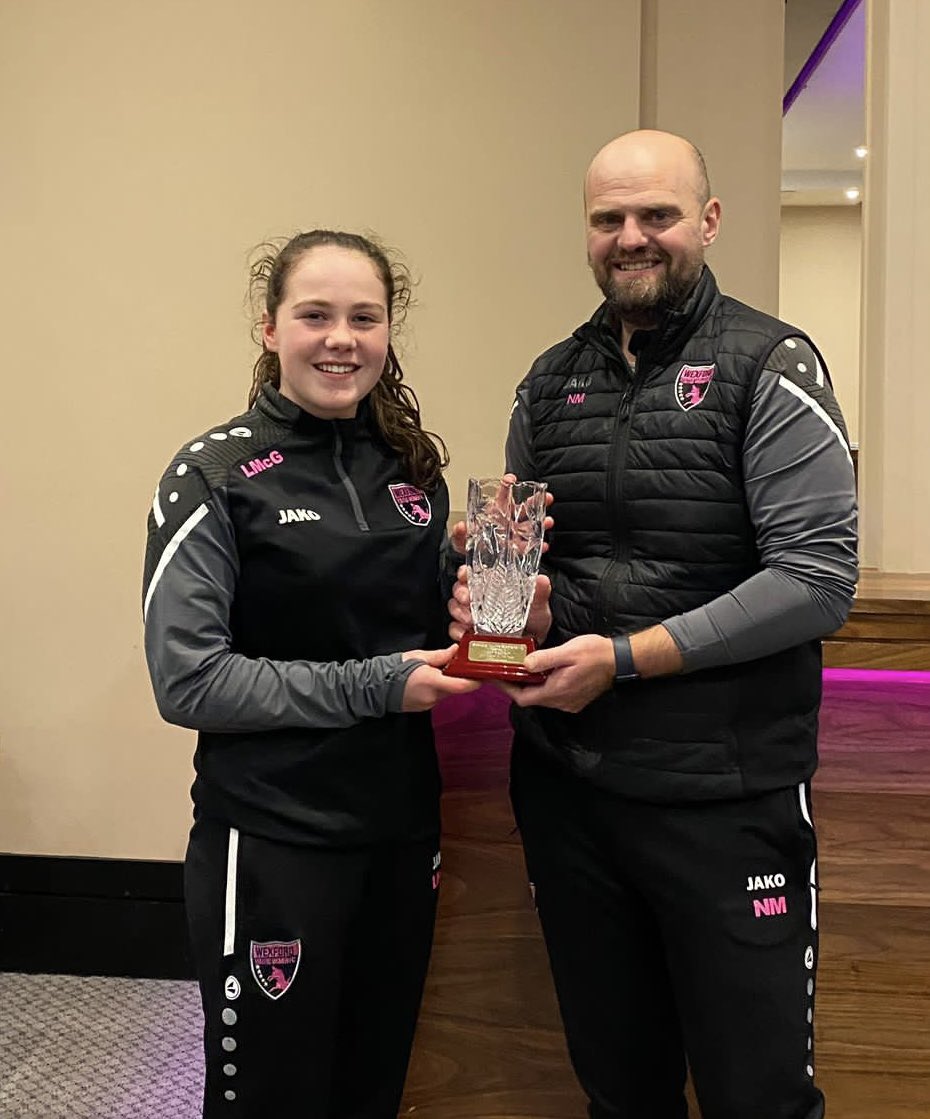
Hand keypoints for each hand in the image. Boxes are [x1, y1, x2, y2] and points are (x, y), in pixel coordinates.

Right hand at [400, 645, 479, 710]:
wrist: (376, 688)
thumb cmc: (395, 670)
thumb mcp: (418, 656)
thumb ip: (440, 655)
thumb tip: (456, 651)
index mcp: (433, 682)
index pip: (463, 685)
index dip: (476, 680)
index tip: (482, 672)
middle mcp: (434, 696)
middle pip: (457, 688)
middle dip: (461, 677)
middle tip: (463, 665)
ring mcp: (429, 704)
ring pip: (448, 693)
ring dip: (449, 682)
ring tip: (443, 670)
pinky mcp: (425, 707)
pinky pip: (439, 697)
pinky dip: (440, 688)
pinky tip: (432, 679)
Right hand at [447, 570, 551, 644]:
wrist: (533, 645)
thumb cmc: (533, 620)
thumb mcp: (538, 604)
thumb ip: (539, 592)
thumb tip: (541, 579)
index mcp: (492, 585)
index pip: (472, 572)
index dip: (464, 571)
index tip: (464, 574)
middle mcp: (479, 598)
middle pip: (459, 589)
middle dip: (460, 592)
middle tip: (467, 598)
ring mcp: (471, 616)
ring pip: (455, 608)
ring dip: (459, 612)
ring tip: (470, 619)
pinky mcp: (468, 633)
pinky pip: (455, 630)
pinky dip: (458, 631)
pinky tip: (466, 633)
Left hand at [448, 473, 554, 556]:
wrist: (471, 562)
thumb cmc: (469, 544)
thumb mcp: (461, 538)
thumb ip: (460, 533)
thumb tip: (461, 526)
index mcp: (494, 514)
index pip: (501, 496)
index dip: (506, 486)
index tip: (511, 479)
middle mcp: (507, 522)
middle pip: (523, 508)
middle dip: (535, 501)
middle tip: (546, 497)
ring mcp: (513, 535)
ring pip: (530, 526)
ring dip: (541, 523)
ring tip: (548, 521)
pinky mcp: (517, 549)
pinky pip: (529, 546)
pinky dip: (537, 546)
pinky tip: (543, 545)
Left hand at [496, 634, 613, 712]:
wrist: (620, 660)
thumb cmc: (595, 653)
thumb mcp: (568, 651)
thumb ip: (545, 659)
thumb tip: (524, 664)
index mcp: (556, 691)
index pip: (523, 698)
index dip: (507, 689)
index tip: (495, 677)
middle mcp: (561, 702)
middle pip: (530, 699)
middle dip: (516, 685)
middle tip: (505, 669)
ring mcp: (569, 703)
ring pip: (542, 697)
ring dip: (530, 685)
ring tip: (520, 668)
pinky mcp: (575, 700)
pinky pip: (553, 696)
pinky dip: (543, 686)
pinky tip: (542, 673)